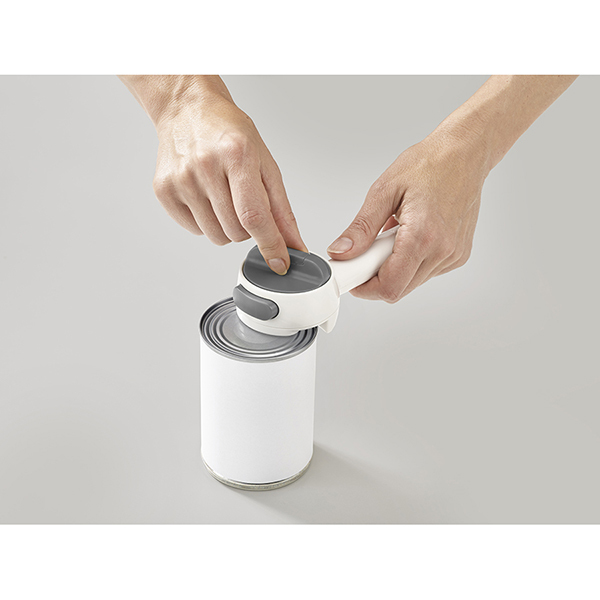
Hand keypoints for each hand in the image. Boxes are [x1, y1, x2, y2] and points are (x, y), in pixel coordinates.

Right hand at [150, 78, 306, 273]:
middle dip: (248, 228)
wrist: (188, 110)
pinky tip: (205, 196)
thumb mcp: (265, 164)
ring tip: (223, 196)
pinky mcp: (163, 190)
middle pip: (236, 231)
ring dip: (227, 227)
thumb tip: (292, 244)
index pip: (254, 216)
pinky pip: (195, 230)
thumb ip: (281, 209)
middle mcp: (205, 166)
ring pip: (216, 236)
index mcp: (236, 154)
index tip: (280, 263)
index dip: (270, 245)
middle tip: (243, 200)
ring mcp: (181, 179)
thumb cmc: (229, 133)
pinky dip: (206, 222)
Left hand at [327, 127, 487, 301]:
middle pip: (399, 289)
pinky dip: (410, 261)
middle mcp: (442, 251)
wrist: (464, 154)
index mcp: (422, 236)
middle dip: (376, 276)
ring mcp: (453, 255)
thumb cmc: (429, 165)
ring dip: (394, 268)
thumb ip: (361, 228)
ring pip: (411, 283)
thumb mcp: (383, 192)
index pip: (389, 287)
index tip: (352, 276)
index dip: (364, 288)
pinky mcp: (458, 255)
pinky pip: (426, 272)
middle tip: (369, 250)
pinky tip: (410, 236)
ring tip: (393, 235)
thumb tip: (341, 252)